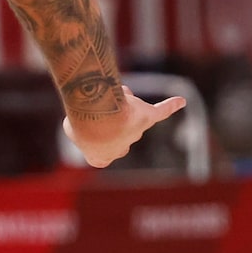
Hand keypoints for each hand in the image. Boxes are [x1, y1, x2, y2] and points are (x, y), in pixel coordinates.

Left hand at [65, 89, 187, 167]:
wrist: (99, 119)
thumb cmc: (82, 125)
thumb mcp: (71, 126)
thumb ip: (82, 121)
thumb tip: (98, 109)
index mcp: (100, 157)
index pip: (100, 153)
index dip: (94, 140)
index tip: (90, 133)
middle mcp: (120, 148)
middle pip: (113, 126)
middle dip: (105, 116)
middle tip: (95, 107)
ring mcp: (135, 133)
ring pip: (125, 111)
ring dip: (114, 100)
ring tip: (105, 95)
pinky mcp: (147, 117)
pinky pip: (161, 111)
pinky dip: (170, 105)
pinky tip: (181, 101)